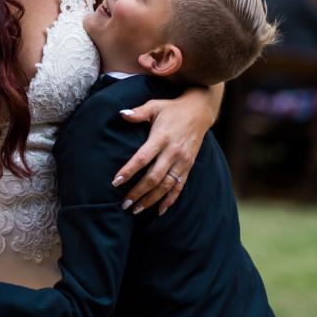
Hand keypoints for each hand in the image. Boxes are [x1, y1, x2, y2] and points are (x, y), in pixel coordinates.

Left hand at [112, 86, 220, 214]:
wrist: (199, 112)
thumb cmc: (172, 109)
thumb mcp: (154, 106)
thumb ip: (138, 112)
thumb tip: (121, 114)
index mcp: (161, 137)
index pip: (143, 158)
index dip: (129, 171)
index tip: (116, 182)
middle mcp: (173, 152)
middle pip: (154, 177)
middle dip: (138, 192)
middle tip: (124, 204)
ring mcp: (182, 161)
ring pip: (166, 186)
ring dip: (151, 200)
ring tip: (137, 210)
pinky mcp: (188, 166)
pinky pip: (179, 187)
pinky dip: (170, 200)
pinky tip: (160, 210)